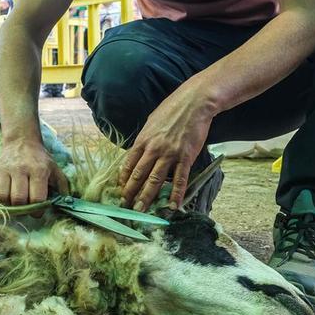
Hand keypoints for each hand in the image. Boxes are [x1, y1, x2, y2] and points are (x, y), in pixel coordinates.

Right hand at [0, 140, 68, 206]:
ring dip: (8, 204)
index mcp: (38, 170)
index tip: (38, 211)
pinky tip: (2, 196)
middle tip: (25, 207)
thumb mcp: (55, 170)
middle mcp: (20, 169)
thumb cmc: (40, 160)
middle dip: (22, 208)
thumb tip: (66, 204)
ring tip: (13, 201)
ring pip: (2, 196)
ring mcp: (4, 169)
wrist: (22, 142)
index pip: (36, 198)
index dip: (37, 210)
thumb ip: (62, 187)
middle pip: (18, 199)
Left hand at [119, 85, 214, 210]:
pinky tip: (172, 205)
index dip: (123, 179)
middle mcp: (153, 149)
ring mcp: (169, 154)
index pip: (128, 164)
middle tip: (125, 206)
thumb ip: (146, 138)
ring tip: (141, 210)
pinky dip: (175, 194)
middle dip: (130, 193)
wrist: (194, 103)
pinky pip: (179, 179)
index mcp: (143, 140)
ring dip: (147, 197)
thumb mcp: (152, 122)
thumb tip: (140, 150)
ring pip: (155, 180)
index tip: (120, 190)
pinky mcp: (185, 157)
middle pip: (138, 175)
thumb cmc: (173, 109)